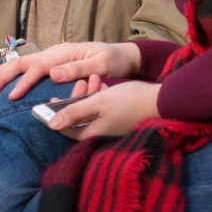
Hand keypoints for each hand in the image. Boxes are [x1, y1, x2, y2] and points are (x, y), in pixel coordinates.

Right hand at [0, 40, 143, 100]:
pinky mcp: (51, 66)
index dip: (22, 82)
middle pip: (19, 64)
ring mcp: (50, 59)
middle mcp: (52, 54)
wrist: (123, 54)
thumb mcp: (102, 64)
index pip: (35, 68)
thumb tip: (51, 73)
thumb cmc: (114, 60)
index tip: (11, 97)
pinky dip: (8, 77)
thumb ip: (78, 68)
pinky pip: (25, 71)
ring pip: (18, 66)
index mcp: (62, 53)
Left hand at [38, 80, 162, 141]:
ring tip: (93, 78)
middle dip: (77, 99)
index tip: (51, 100)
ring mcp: (111, 127)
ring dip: (89, 94)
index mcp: (94, 133)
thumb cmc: (129, 100)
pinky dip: (100, 97)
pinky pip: (102, 110)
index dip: (56, 115)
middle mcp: (101, 133)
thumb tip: (51, 125)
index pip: (66, 130)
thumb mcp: (98, 102)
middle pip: (79, 119)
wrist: (161, 100)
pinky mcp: (119, 120)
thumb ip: (73, 112)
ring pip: (91, 111)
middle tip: (79, 82)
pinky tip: (102, 84)